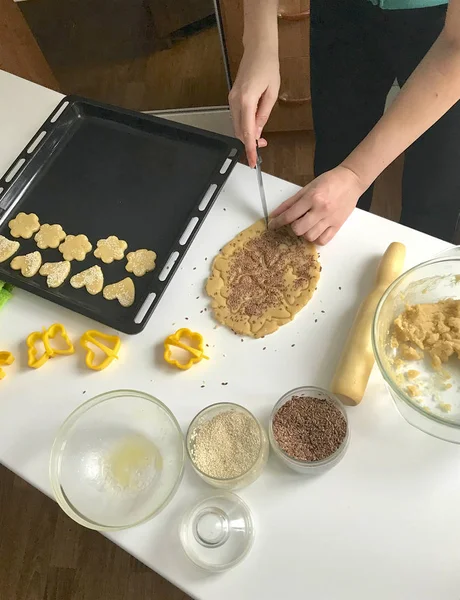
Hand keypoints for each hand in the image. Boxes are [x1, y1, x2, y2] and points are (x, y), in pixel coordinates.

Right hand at [229, 49, 279, 167]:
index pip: (247, 132)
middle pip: (239, 131)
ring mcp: (231, 100)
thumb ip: (263, 115)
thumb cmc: (268, 67)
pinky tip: (254, 126)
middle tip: (263, 146)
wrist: (258, 49)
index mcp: (246, 100)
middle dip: (250, 143)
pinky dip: (244, 126)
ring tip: (261, 138)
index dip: (250, 149)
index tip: (253, 161)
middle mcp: (235, 101)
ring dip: (247, 135)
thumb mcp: (272, 93)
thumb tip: (257, 133)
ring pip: (237, 126)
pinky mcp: (232, 98)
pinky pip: (237, 118)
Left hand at [269, 165, 367, 244]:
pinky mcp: (338, 225)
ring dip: (305, 233)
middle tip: (296, 221)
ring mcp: (330, 219)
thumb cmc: (329, 181)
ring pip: (310, 237)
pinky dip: (316, 239)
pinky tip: (316, 230)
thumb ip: (290, 202)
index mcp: (312, 197)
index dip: (277, 222)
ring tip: (307, 225)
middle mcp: (321, 210)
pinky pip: (323, 240)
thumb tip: (275, 214)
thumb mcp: (307, 187)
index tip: (272, 226)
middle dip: (293, 227)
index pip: (289, 215)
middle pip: (299, 229)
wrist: (351, 180)